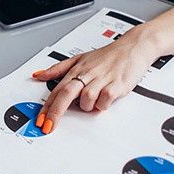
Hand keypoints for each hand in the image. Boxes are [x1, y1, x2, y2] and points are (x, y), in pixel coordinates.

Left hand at [31, 35, 156, 133]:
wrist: (133, 47)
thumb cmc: (108, 56)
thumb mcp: (80, 58)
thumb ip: (59, 69)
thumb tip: (39, 75)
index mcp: (77, 69)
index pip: (57, 89)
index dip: (47, 106)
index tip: (40, 119)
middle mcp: (87, 74)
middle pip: (66, 94)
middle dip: (55, 113)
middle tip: (48, 126)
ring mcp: (102, 79)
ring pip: (85, 100)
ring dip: (87, 106)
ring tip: (94, 101)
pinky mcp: (116, 85)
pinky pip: (104, 101)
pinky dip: (102, 105)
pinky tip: (105, 99)